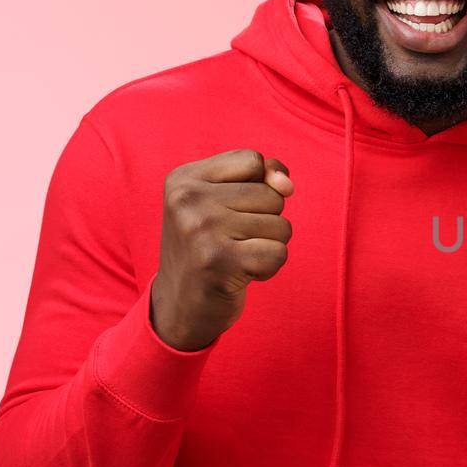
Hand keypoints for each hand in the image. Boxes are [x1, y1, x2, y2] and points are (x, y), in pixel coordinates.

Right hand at [151, 148, 294, 350]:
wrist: (180, 305)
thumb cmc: (210, 247)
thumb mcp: (225, 202)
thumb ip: (262, 179)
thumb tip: (286, 184)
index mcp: (183, 179)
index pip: (253, 161)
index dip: (260, 186)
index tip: (233, 209)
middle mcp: (187, 200)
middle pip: (271, 195)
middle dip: (265, 221)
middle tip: (231, 240)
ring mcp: (201, 230)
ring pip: (280, 225)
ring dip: (268, 245)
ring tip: (236, 256)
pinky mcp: (219, 262)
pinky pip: (278, 254)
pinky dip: (268, 268)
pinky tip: (241, 273)